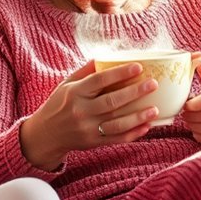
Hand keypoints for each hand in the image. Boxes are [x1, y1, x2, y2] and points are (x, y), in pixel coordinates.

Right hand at [20, 60, 160, 169]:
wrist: (44, 135)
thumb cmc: (58, 104)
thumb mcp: (66, 84)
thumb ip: (85, 72)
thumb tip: (105, 57)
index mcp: (75, 93)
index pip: (99, 81)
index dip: (119, 73)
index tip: (138, 67)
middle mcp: (81, 111)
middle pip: (111, 102)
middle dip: (134, 93)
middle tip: (153, 84)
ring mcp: (87, 129)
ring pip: (117, 123)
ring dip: (138, 117)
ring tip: (155, 109)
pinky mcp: (93, 143)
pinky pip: (116, 139)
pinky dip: (133, 134)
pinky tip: (147, 126)